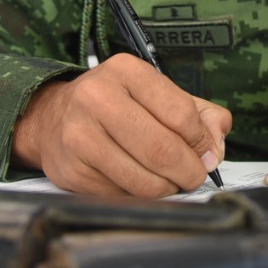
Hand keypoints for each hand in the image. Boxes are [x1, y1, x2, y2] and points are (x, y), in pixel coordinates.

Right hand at [10, 53, 231, 196]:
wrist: (52, 119)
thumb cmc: (114, 105)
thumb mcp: (156, 93)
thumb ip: (200, 114)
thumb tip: (215, 148)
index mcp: (126, 71)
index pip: (180, 113)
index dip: (202, 141)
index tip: (207, 153)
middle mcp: (97, 98)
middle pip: (162, 150)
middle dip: (189, 171)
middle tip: (194, 176)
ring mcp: (80, 136)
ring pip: (144, 180)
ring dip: (167, 188)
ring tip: (168, 180)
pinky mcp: (71, 171)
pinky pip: (122, 195)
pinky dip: (140, 196)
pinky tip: (138, 181)